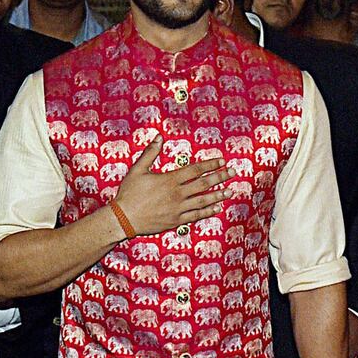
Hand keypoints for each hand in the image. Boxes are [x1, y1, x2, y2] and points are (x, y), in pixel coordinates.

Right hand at [113, 135, 231, 237]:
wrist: (124, 218)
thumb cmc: (129, 193)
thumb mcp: (138, 169)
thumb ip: (150, 153)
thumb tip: (159, 137)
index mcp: (170, 180)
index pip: (195, 170)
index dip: (210, 165)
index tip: (221, 161)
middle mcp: (177, 194)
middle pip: (204, 184)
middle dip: (220, 177)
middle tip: (233, 172)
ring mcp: (178, 209)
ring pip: (203, 201)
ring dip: (218, 195)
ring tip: (230, 191)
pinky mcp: (176, 221)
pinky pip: (196, 216)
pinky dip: (207, 212)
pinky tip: (217, 208)